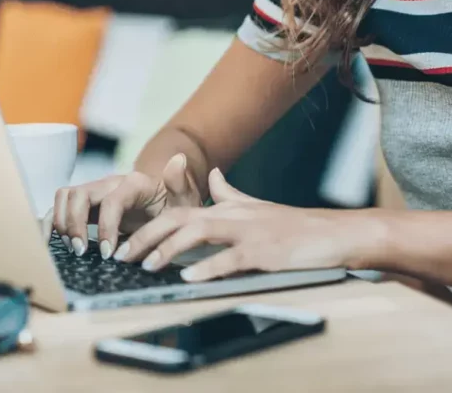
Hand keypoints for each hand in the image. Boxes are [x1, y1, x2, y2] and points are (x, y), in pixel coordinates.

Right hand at [41, 152, 201, 258]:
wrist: (166, 203)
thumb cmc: (173, 204)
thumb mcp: (184, 198)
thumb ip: (180, 183)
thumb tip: (179, 159)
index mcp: (134, 183)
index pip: (111, 200)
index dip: (106, 226)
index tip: (110, 253)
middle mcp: (110, 183)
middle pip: (79, 194)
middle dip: (75, 224)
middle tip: (83, 252)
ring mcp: (96, 192)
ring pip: (64, 197)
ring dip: (62, 223)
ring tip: (74, 249)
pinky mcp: (86, 204)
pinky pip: (59, 206)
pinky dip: (52, 222)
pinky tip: (53, 243)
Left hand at [111, 168, 382, 280]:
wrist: (330, 233)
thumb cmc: (292, 225)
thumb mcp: (256, 206)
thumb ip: (230, 192)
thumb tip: (213, 174)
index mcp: (228, 207)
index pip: (181, 210)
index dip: (150, 223)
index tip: (125, 239)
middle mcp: (234, 215)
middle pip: (181, 217)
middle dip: (147, 234)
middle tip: (122, 254)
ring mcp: (248, 232)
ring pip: (200, 233)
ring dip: (169, 248)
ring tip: (146, 265)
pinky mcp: (264, 251)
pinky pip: (230, 258)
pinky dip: (208, 267)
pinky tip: (188, 277)